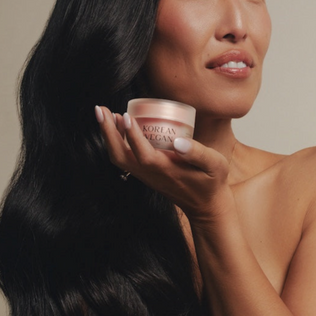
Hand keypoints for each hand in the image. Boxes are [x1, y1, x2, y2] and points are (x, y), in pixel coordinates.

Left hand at [95, 105, 233, 221]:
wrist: (206, 206)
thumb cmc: (211, 183)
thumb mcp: (214, 165)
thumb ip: (198, 152)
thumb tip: (178, 140)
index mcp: (165, 170)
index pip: (142, 153)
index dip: (132, 135)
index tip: (126, 116)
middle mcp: (150, 173)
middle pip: (118, 155)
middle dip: (107, 132)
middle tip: (101, 109)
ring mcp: (145, 175)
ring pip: (118, 157)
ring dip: (108, 135)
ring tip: (106, 114)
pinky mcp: (145, 174)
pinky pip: (124, 158)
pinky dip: (116, 141)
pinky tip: (121, 125)